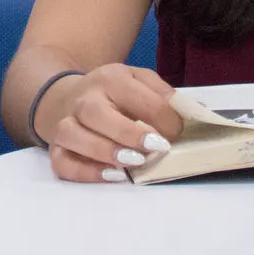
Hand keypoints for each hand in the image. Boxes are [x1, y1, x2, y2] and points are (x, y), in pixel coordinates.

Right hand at [40, 64, 183, 183]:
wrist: (74, 97)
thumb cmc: (117, 95)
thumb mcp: (141, 82)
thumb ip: (166, 95)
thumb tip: (197, 113)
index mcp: (110, 78)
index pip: (137, 96)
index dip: (163, 117)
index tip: (178, 133)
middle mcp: (84, 99)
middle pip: (95, 113)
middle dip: (127, 133)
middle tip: (157, 148)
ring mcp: (65, 122)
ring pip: (72, 135)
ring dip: (103, 151)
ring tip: (132, 164)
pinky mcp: (56, 148)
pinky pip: (61, 161)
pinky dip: (84, 172)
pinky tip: (111, 176)